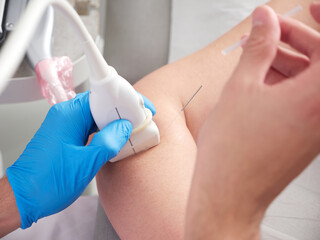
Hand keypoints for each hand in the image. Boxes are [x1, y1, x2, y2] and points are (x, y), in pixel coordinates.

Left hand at [5, 91, 154, 228]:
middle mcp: (66, 115)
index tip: (141, 107)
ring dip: (113, 122)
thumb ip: (109, 142)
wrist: (24, 197)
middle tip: (140, 120)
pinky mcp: (66, 135)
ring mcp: (65, 125)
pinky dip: (104, 131)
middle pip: (100, 104)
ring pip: (96, 116)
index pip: (102, 95)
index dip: (125, 99)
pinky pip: (89, 127)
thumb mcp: (87, 163)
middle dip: (121, 111)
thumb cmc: (47, 182)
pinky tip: (116, 139)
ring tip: (132, 130)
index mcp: (69, 115)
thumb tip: (125, 127)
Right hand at [187, 5, 319, 239]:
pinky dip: (288, 83)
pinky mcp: (309, 137)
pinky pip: (306, 99)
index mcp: (316, 97)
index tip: (308, 6)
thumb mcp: (241, 87)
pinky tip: (261, 79)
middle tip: (271, 30)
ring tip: (258, 56)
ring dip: (290, 61)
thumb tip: (264, 19)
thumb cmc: (232, 151)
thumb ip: (258, 47)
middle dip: (298, 38)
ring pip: (313, 81)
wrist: (229, 193)